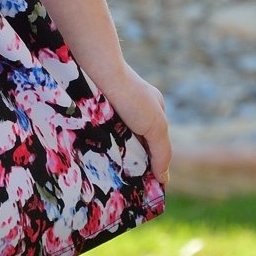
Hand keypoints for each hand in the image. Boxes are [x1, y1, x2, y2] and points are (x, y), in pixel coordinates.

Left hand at [95, 60, 171, 187]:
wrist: (97, 70)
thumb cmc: (131, 96)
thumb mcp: (155, 125)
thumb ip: (162, 152)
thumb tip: (163, 179)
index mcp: (152, 108)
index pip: (156, 143)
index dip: (152, 163)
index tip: (146, 184)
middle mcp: (132, 108)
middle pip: (134, 143)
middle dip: (131, 161)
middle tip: (126, 185)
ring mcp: (111, 110)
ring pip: (114, 142)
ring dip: (113, 156)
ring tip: (109, 178)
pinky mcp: (92, 113)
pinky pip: (96, 135)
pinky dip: (98, 148)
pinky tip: (95, 161)